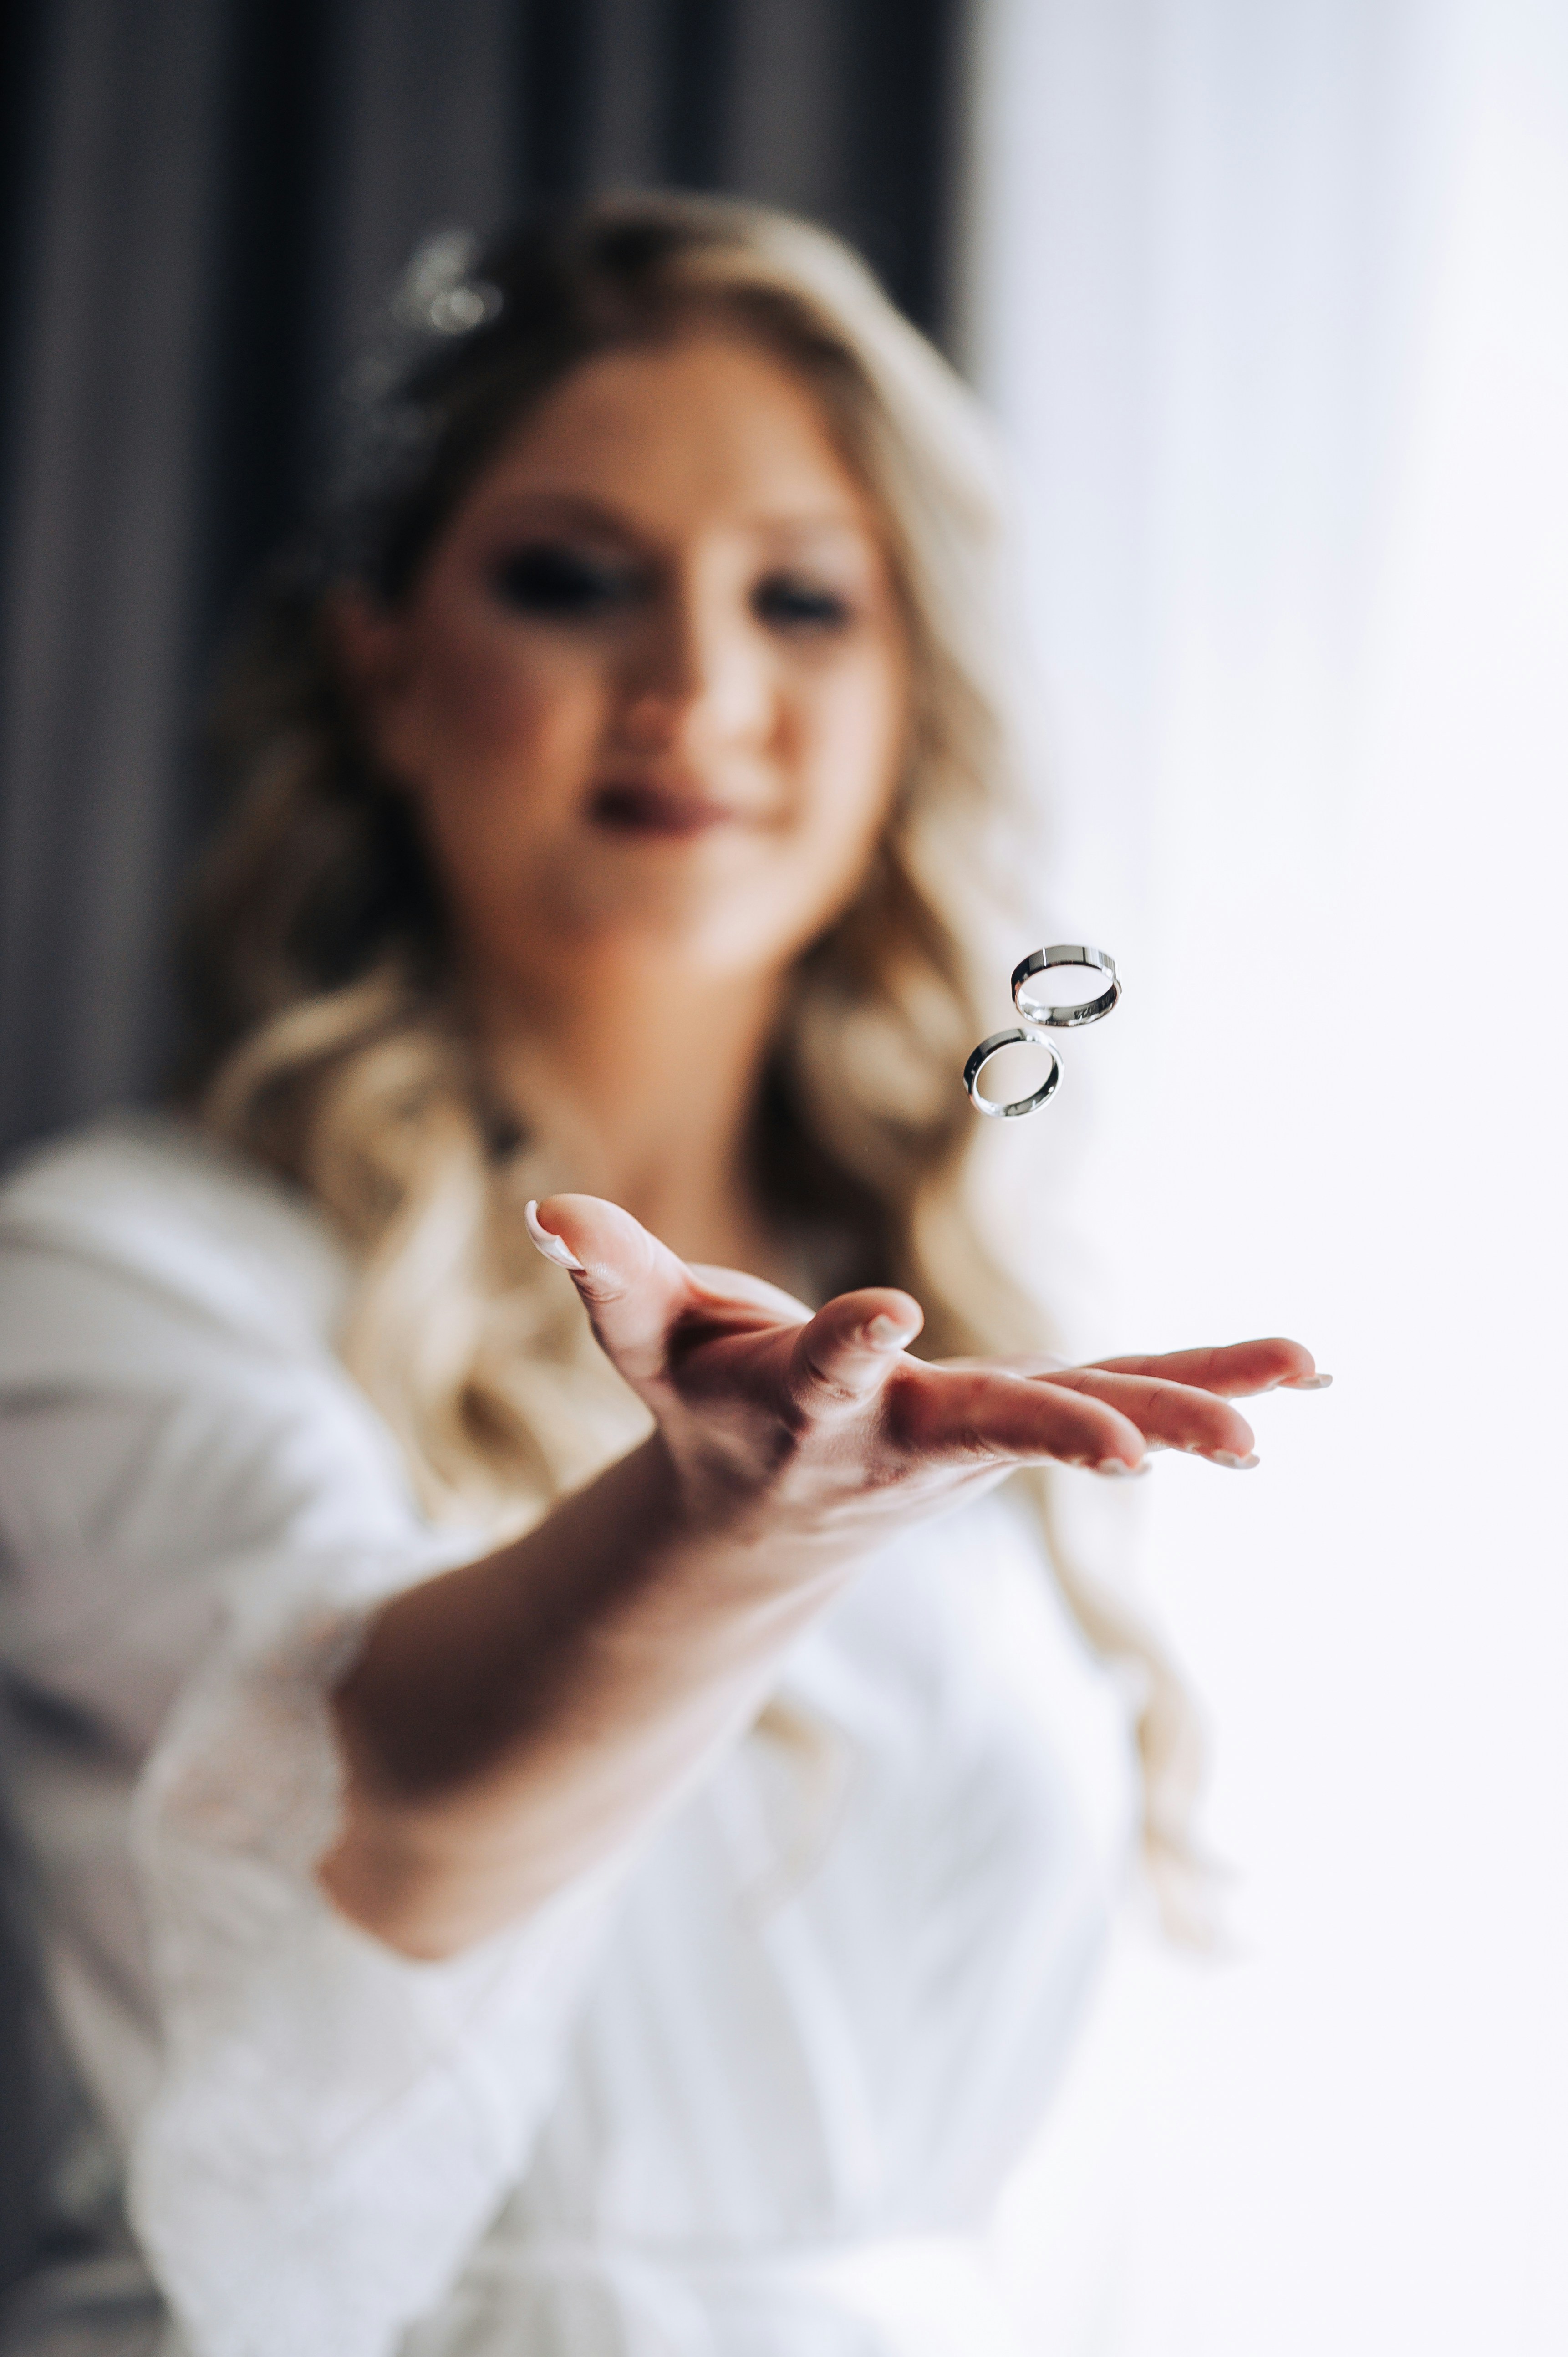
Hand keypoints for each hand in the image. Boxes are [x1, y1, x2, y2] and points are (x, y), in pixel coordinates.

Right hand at [528, 1195, 1323, 1574]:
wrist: (773, 1518)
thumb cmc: (706, 1405)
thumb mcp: (649, 1340)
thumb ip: (608, 1275)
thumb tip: (544, 1207)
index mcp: (801, 1412)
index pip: (822, 1376)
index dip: (842, 1344)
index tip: (881, 1310)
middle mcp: (900, 1438)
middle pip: (982, 1429)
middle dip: (1056, 1433)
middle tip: (1140, 1455)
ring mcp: (979, 1437)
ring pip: (1082, 1419)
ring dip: (1177, 1417)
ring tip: (1269, 1425)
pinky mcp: (1035, 1420)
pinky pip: (1133, 1392)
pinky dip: (1212, 1380)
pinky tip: (1308, 1367)